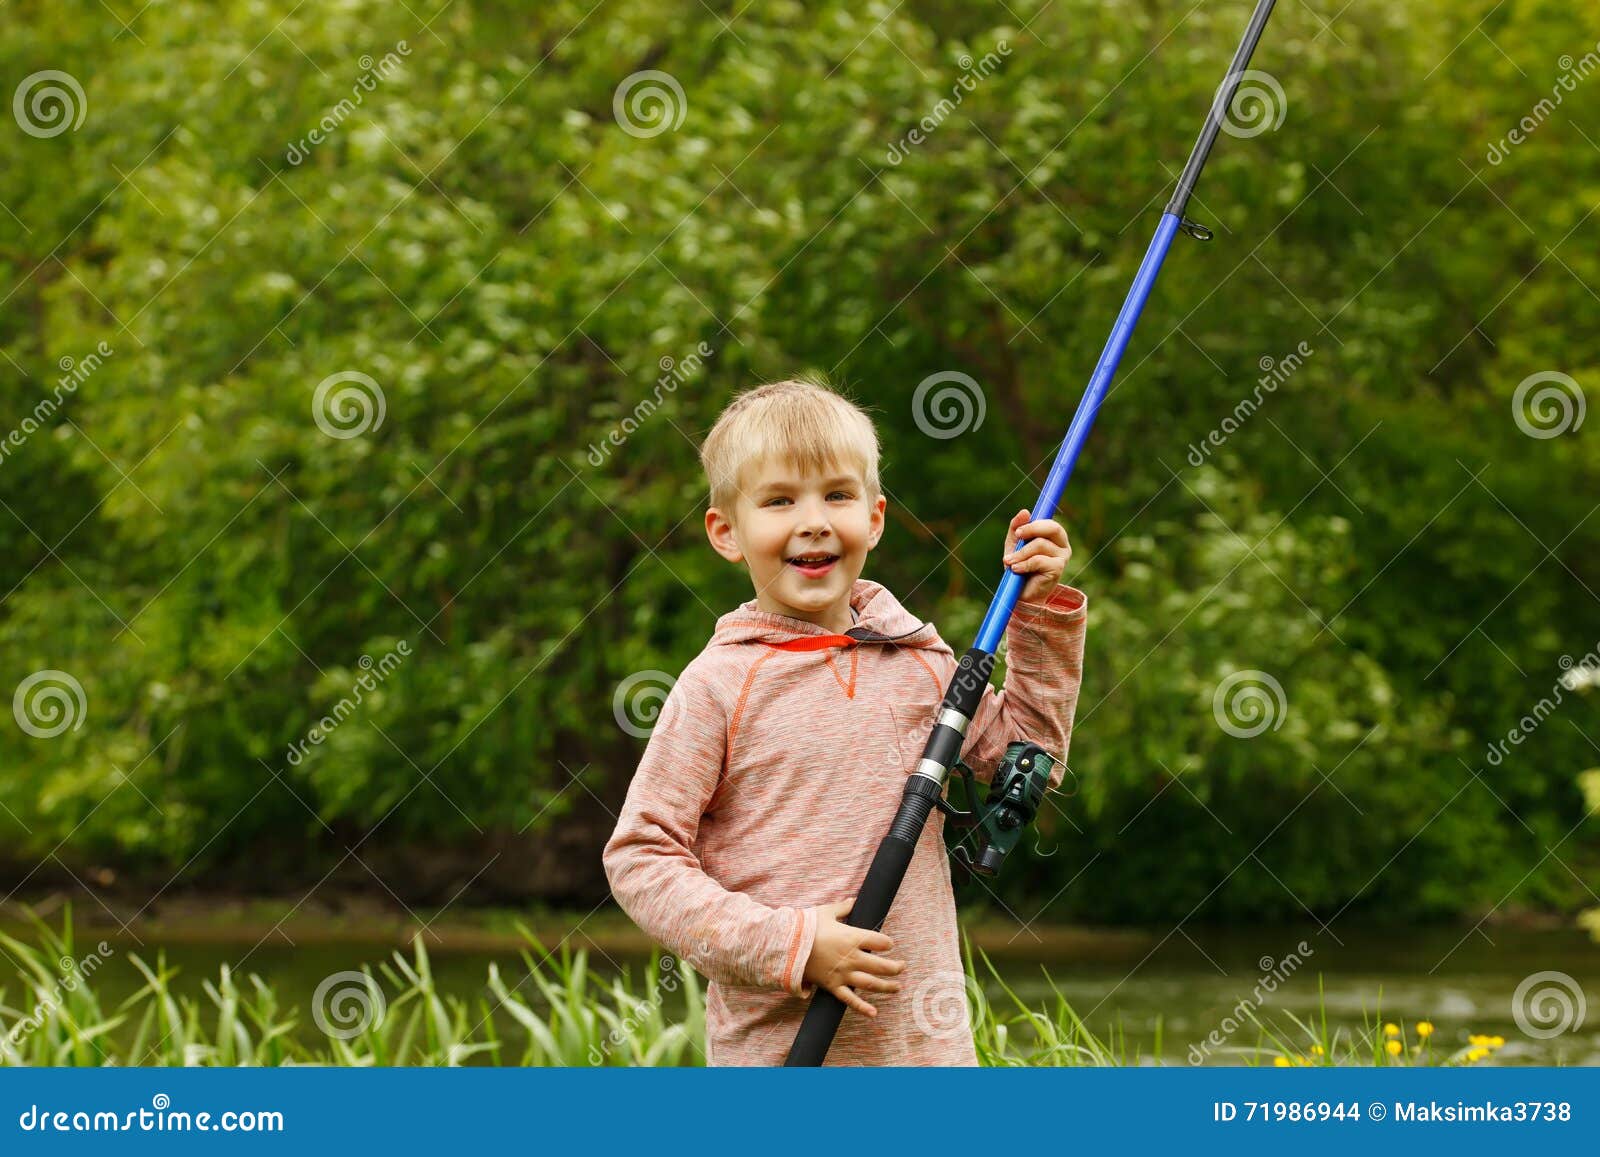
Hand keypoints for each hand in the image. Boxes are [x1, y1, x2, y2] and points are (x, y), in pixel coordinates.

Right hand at [801, 898, 904, 1016]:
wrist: (785, 946)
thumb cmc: (806, 926)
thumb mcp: (826, 912)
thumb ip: (843, 907)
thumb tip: (854, 899)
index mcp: (852, 937)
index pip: (880, 941)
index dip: (888, 943)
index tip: (890, 944)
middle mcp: (851, 957)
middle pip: (881, 965)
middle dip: (895, 967)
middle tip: (902, 967)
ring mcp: (843, 974)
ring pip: (871, 983)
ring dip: (887, 987)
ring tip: (897, 987)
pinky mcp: (833, 986)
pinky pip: (850, 1000)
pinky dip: (862, 1008)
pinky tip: (874, 1013)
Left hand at [1003, 508, 1071, 603]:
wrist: (1022, 594)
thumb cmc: (1020, 567)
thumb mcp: (1015, 545)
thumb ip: (1017, 528)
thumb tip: (1024, 511)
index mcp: (1055, 536)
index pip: (1049, 522)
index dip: (1034, 523)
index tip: (1018, 531)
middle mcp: (1063, 545)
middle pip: (1051, 527)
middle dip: (1031, 529)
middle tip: (1016, 537)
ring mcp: (1063, 557)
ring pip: (1040, 544)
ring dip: (1020, 553)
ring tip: (1009, 562)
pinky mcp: (1058, 569)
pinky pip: (1038, 560)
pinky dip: (1024, 564)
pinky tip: (1016, 570)